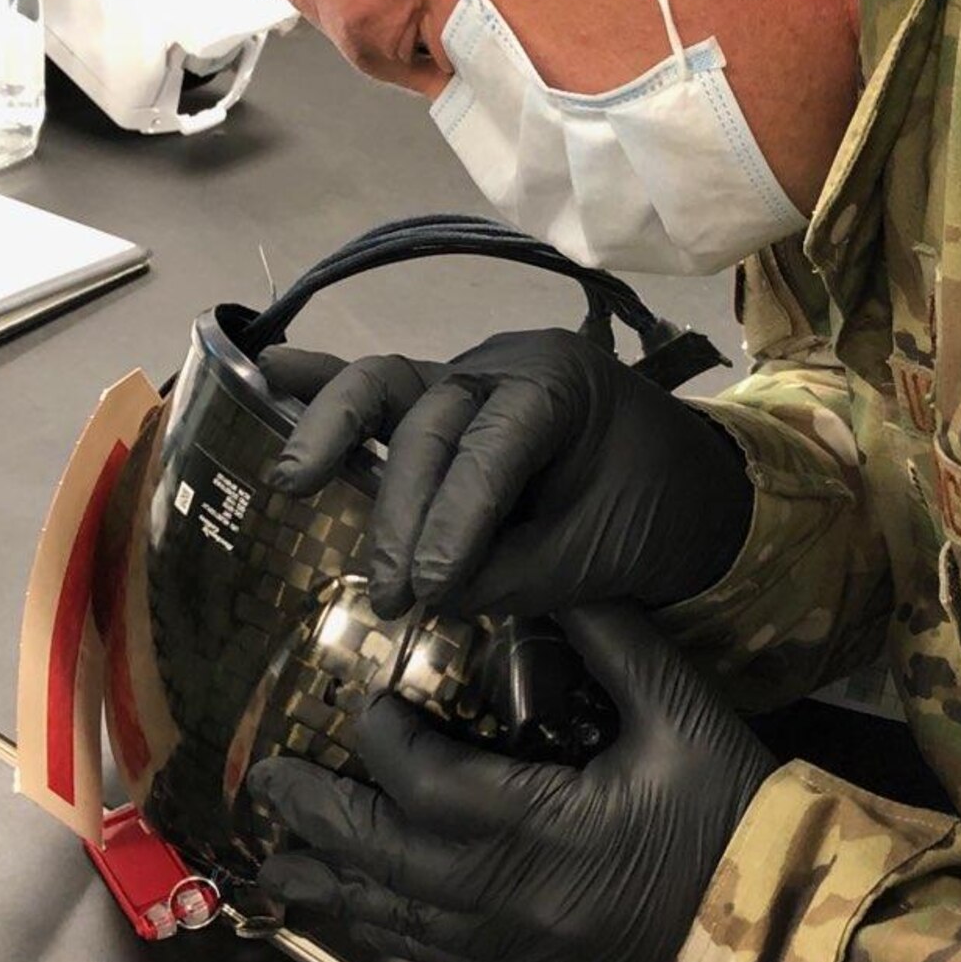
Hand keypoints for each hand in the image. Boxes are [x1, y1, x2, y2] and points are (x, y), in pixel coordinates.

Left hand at [246, 603, 775, 961]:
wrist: (778, 945)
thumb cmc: (732, 823)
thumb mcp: (684, 716)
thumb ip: (614, 641)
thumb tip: (554, 578)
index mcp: (535, 825)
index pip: (421, 779)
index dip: (381, 738)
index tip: (366, 700)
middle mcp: (500, 895)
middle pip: (378, 856)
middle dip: (317, 816)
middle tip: (264, 784)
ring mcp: (504, 948)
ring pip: (389, 916)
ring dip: (328, 883)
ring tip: (274, 860)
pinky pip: (425, 956)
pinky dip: (379, 928)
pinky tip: (356, 914)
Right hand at [257, 330, 751, 619]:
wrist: (695, 491)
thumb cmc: (657, 513)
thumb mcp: (599, 556)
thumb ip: (514, 572)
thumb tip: (429, 594)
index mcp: (562, 384)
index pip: (493, 443)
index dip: (455, 517)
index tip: (432, 588)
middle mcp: (504, 365)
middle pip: (430, 421)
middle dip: (402, 513)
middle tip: (392, 595)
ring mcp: (467, 379)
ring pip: (387, 387)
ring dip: (335, 436)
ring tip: (293, 482)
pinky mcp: (441, 408)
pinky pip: (379, 393)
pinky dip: (323, 388)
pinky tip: (265, 375)